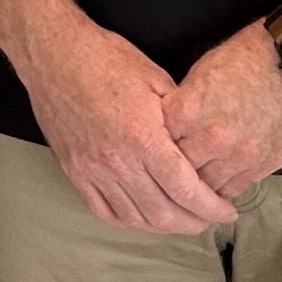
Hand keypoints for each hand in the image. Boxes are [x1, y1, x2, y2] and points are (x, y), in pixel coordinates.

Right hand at [13, 14, 231, 234]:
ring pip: (134, 218)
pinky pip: (103, 211)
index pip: (186, 189)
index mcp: (143, 137)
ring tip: (181, 220)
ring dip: (163, 227)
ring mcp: (92, 170)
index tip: (227, 211)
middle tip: (209, 218)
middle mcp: (117, 161)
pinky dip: (128, 221)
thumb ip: (181, 117)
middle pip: (163, 213)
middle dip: (193, 222)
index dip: (211, 208)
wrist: (53, 55)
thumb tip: (204, 144)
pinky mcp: (74, 171)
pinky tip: (143, 217)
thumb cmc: (105, 59)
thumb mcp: (156, 79)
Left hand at [164, 21, 281, 202]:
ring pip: (205, 186)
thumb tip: (172, 124)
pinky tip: (219, 185)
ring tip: (193, 185)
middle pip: (177, 170)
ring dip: (198, 185)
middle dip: (173, 172)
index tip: (155, 150)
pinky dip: (224, 189)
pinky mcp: (264, 163)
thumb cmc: (253, 56)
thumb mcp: (204, 71)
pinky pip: (234, 188)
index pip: (157, 142)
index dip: (155, 147)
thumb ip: (184, 103)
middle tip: (170, 175)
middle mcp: (210, 137)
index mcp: (189, 110)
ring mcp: (239, 154)